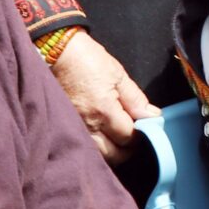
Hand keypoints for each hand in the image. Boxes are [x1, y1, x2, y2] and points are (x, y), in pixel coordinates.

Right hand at [48, 33, 157, 163]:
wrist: (56, 52)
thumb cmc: (87, 59)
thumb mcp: (117, 74)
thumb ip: (135, 99)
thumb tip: (152, 116)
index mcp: (104, 111)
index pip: (129, 138)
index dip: (141, 135)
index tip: (144, 127)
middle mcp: (87, 125)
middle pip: (113, 155)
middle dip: (127, 149)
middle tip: (133, 136)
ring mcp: (73, 128)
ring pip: (97, 155)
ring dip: (110, 152)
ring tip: (117, 138)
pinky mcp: (62, 127)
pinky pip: (82, 146)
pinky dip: (94, 148)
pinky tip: (100, 138)